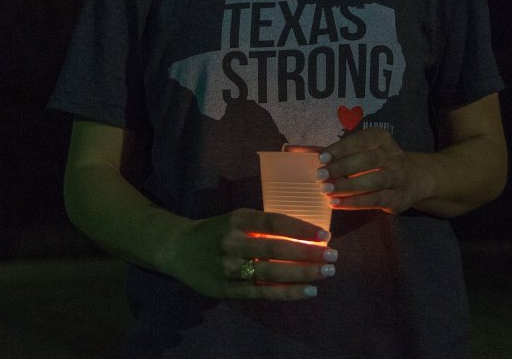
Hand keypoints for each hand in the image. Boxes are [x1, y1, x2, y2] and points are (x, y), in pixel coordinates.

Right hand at [167, 208, 336, 299]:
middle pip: (277, 249)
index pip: (274, 223)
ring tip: (326, 272)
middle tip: (333, 256)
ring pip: (272, 273)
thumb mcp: (237, 219)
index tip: (325, 235)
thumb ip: (264, 225)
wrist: (179, 250)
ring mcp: (230, 269)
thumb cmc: (217, 231)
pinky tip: (308, 290)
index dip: (301, 228)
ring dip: (303, 274)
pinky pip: (263, 292)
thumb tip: (304, 233)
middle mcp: (233, 243)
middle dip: (308, 254)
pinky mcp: (228, 290)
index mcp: (237, 220)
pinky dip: (288, 292)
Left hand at [318, 128, 432, 212]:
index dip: (341, 148)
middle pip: (368, 160)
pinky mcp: (396, 198)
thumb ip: (341, 151)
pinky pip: (374, 200)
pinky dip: (354, 203)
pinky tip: (337, 204)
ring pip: (373, 181)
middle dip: (343, 167)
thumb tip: (306, 154)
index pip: (361, 141)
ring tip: (326, 190)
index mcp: (382, 139)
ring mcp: (397, 178)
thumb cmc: (379, 161)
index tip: (322, 157)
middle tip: (320, 175)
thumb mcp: (366, 149)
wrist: (415, 179)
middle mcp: (392, 156)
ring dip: (348, 186)